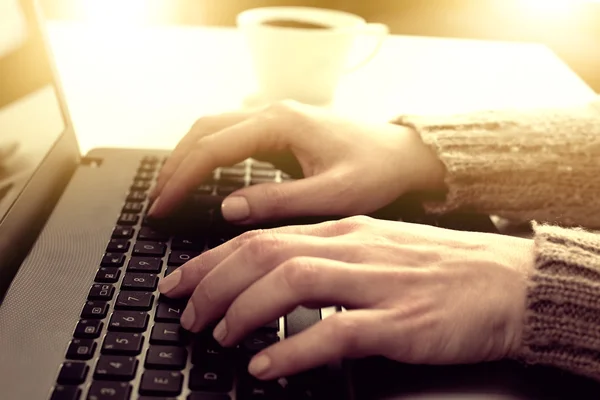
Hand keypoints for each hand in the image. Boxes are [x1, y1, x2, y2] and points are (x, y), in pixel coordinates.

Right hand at [149, 100, 444, 222]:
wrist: (402, 155)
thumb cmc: (375, 172)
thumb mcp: (332, 195)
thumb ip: (280, 202)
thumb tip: (229, 209)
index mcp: (280, 123)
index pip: (213, 147)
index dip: (182, 179)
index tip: (162, 207)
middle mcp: (272, 112)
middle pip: (204, 130)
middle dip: (175, 165)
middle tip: (156, 202)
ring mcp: (274, 117)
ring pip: (213, 129)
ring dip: (186, 156)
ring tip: (168, 189)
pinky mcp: (279, 129)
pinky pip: (230, 135)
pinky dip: (206, 154)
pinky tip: (199, 175)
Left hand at [158, 216, 533, 379]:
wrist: (507, 283)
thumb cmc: (440, 269)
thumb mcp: (376, 249)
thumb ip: (326, 258)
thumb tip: (271, 280)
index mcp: (344, 229)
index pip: (261, 237)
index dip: (212, 261)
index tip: (182, 283)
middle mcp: (353, 248)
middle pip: (265, 254)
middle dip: (214, 284)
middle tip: (187, 314)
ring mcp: (377, 283)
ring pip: (291, 283)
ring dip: (243, 310)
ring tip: (218, 336)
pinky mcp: (401, 321)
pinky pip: (336, 331)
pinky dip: (293, 348)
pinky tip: (267, 366)